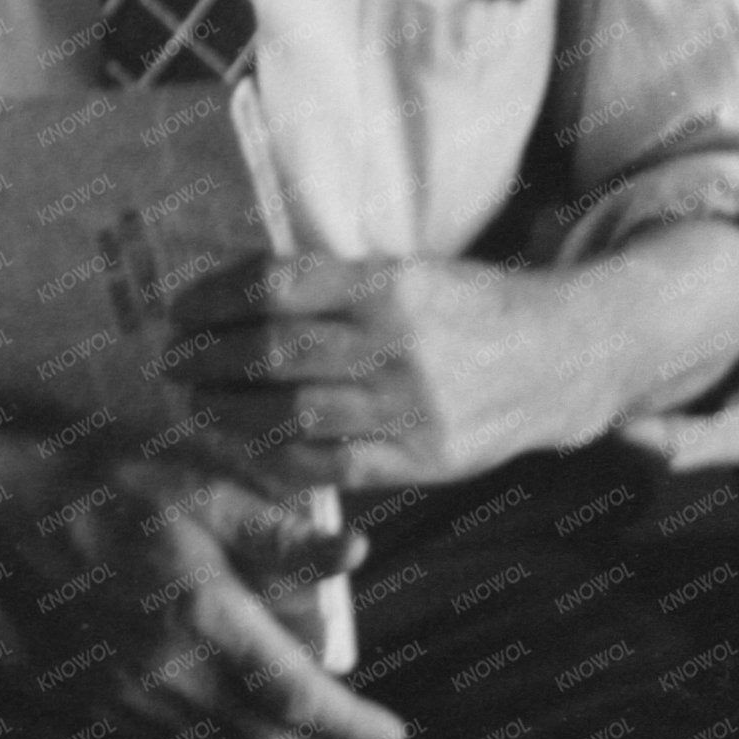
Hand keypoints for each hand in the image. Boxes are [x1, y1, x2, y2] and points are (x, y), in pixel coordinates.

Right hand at [2, 456, 405, 738]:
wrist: (2, 520)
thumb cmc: (105, 492)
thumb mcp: (198, 492)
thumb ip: (279, 531)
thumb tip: (357, 552)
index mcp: (206, 618)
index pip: (301, 696)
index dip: (354, 725)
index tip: (394, 734)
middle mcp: (172, 671)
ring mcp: (131, 694)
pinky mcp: (100, 700)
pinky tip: (241, 730)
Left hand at [166, 254, 608, 492]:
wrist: (566, 356)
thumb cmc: (467, 308)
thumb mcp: (408, 272)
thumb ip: (332, 284)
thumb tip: (230, 292)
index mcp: (389, 285)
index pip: (275, 286)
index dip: (214, 298)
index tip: (181, 309)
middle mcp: (399, 344)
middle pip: (274, 353)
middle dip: (207, 359)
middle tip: (172, 360)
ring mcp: (414, 406)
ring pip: (295, 413)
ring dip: (229, 411)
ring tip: (195, 403)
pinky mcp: (427, 458)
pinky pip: (334, 466)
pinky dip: (280, 459)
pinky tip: (246, 447)